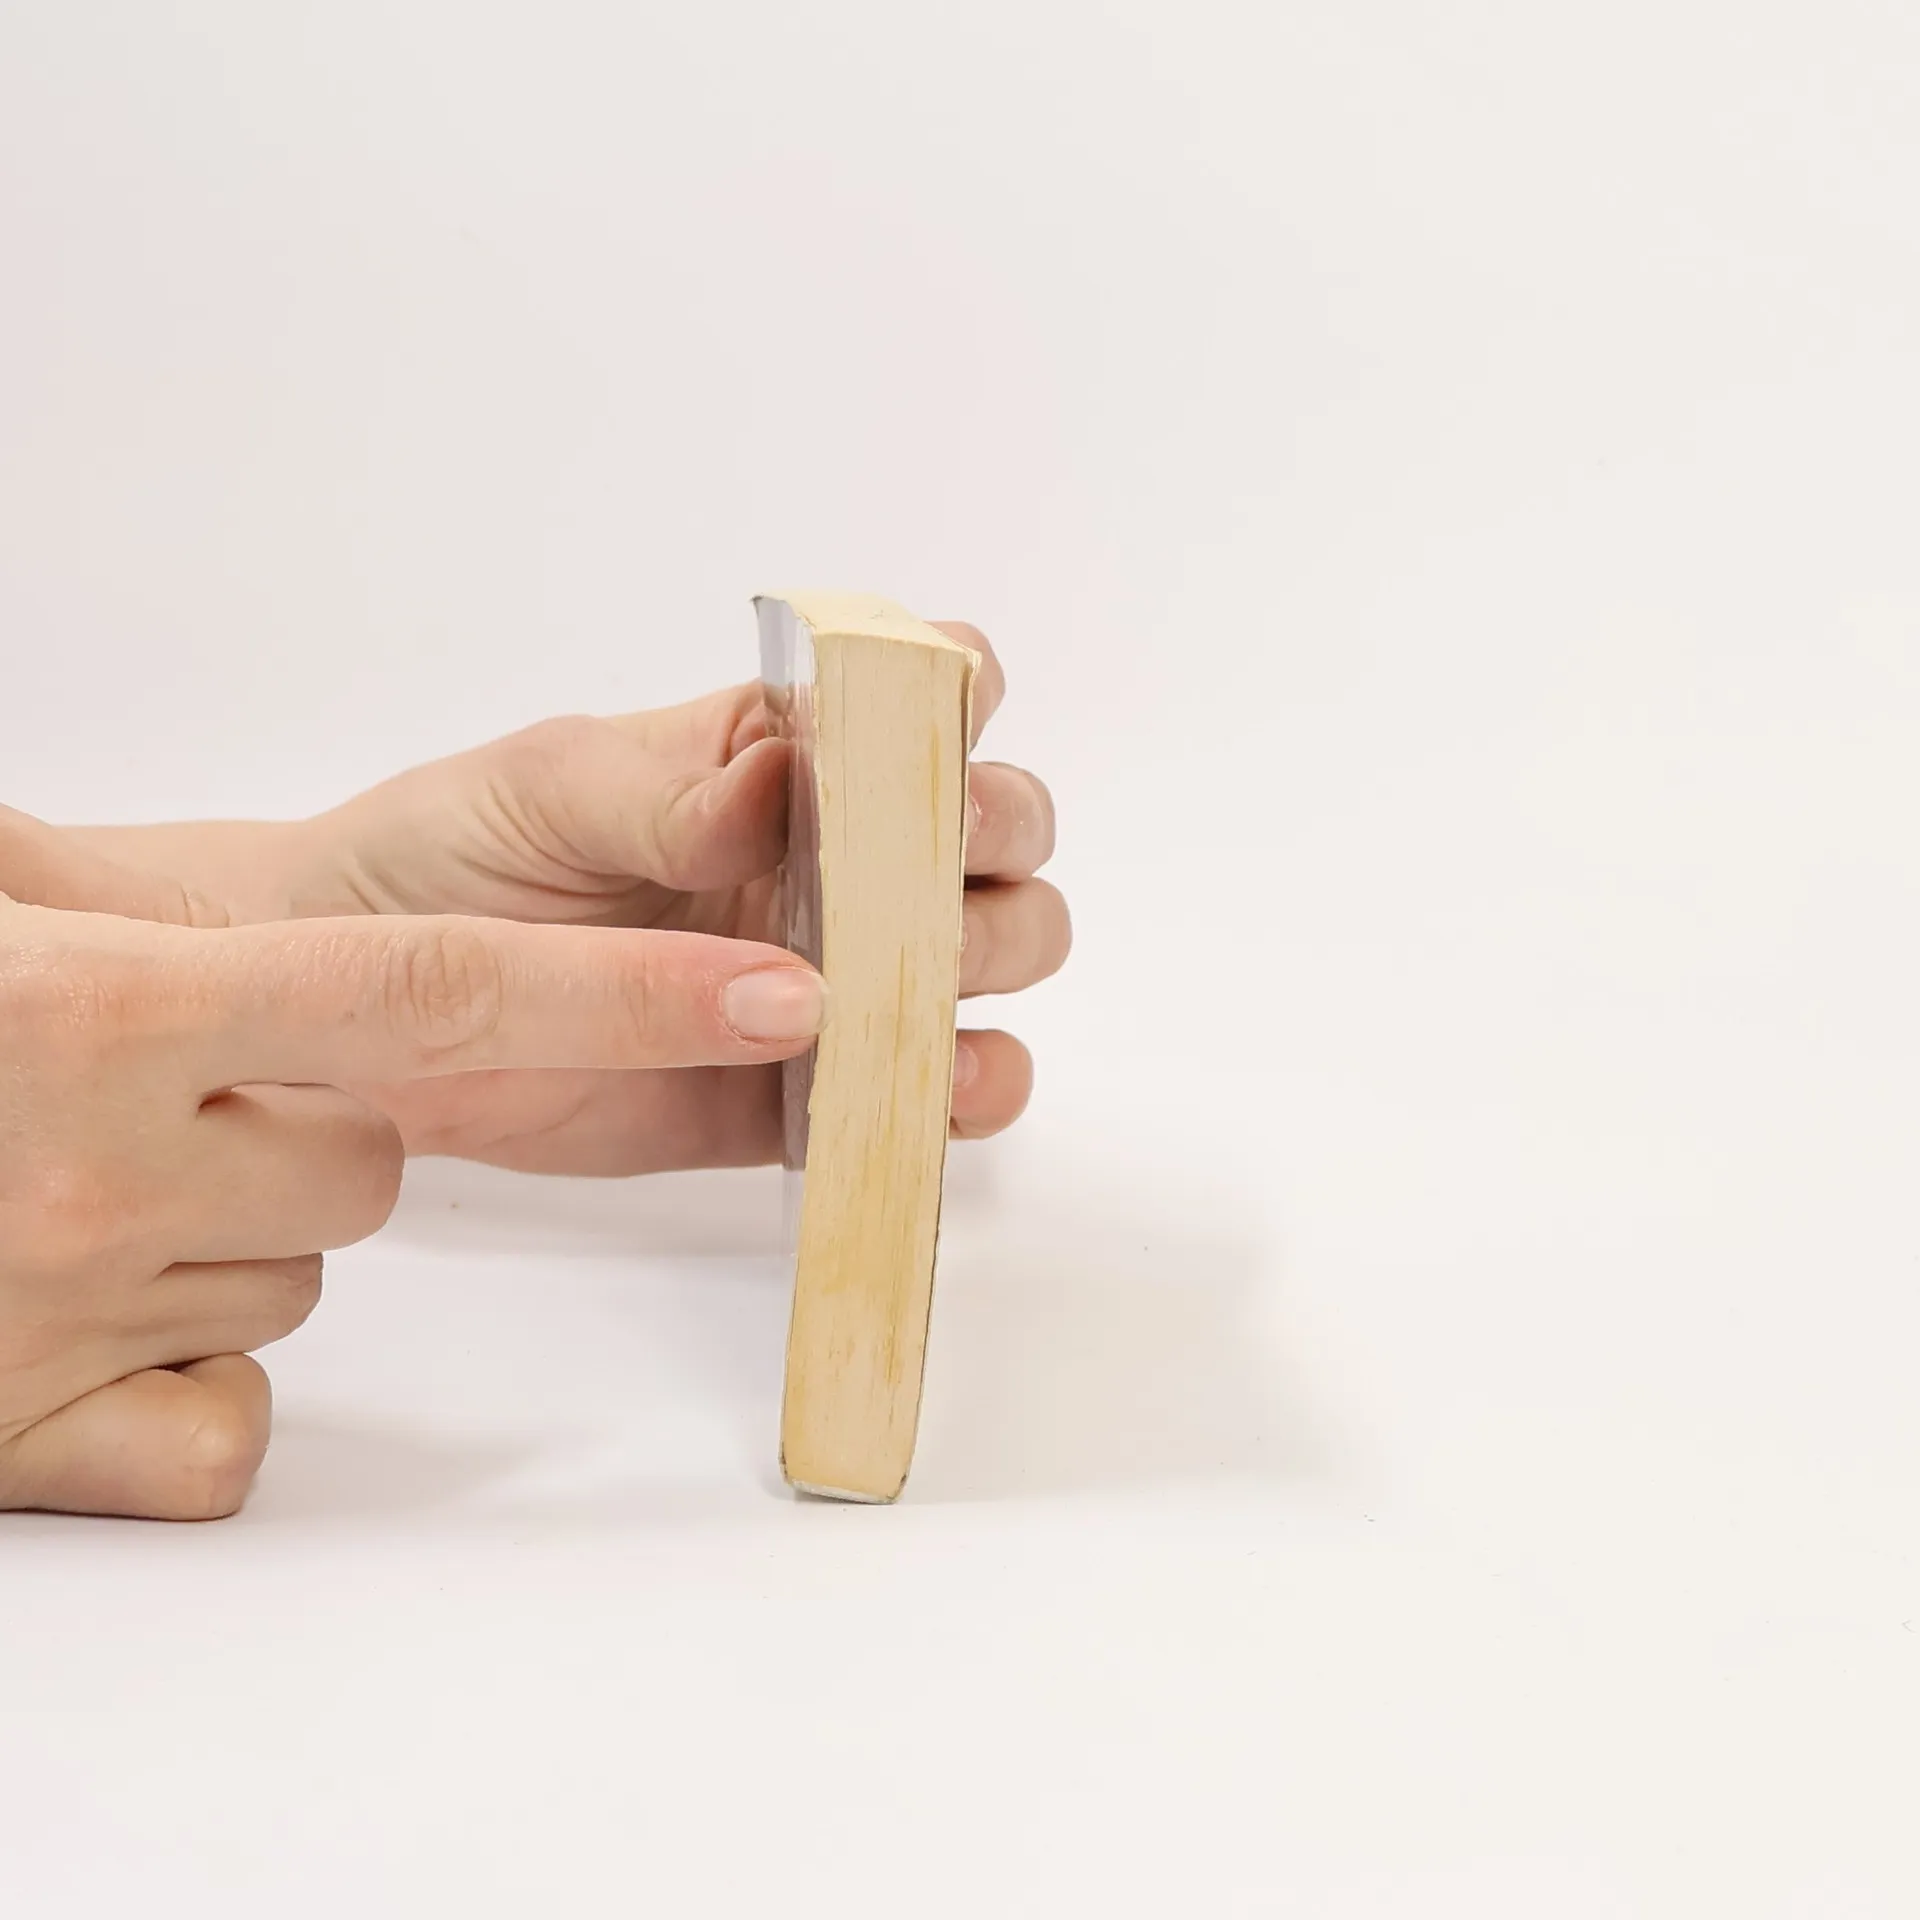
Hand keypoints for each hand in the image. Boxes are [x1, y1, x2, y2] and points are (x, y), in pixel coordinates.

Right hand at [0, 891, 823, 1516]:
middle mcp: (107, 1169)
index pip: (440, 988)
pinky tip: (81, 1313)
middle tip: (167, 1081)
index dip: (631, 990)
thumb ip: (81, 874)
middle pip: (370, 1151)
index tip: (794, 992)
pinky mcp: (31, 1439)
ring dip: (238, 1218)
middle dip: (319, 1113)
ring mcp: (71, 1316)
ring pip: (301, 1261)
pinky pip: (227, 1414)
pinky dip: (184, 1368)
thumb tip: (129, 830)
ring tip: (81, 1174)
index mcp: (111, 1012)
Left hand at [77, 624, 1068, 1176]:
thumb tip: (787, 781)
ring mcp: (831, 980)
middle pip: (993, 837)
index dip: (958, 699)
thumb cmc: (447, 858)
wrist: (358, 1014)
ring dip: (991, 962)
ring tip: (920, 980)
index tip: (952, 709)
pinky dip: (959, 1093)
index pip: (915, 705)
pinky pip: (922, 1098)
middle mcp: (832, 864)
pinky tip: (933, 1085)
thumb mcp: (548, 790)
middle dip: (993, 839)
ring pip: (988, 961)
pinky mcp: (802, 1094)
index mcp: (778, 761)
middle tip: (933, 860)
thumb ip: (674, 789)